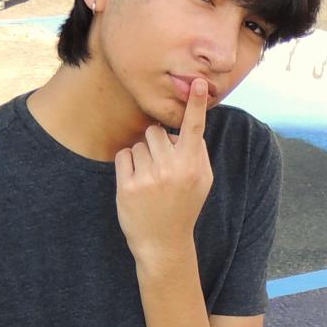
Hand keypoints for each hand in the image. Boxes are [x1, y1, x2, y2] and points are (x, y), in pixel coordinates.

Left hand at [113, 78, 212, 264]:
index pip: (195, 129)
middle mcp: (172, 169)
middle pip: (156, 132)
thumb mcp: (202, 182)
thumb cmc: (184, 207)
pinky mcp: (127, 186)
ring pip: (139, 144)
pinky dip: (127, 165)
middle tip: (161, 169)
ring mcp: (148, 178)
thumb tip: (187, 128)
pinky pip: (124, 155)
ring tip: (150, 180)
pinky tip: (136, 184)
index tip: (199, 82)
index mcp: (193, 167)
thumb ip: (198, 153)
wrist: (163, 243)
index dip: (197, 104)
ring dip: (141, 156)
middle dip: (156, 145)